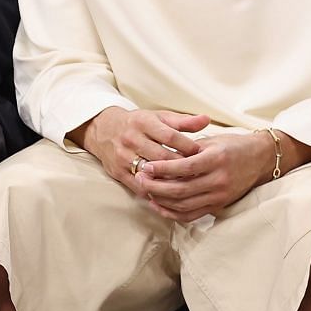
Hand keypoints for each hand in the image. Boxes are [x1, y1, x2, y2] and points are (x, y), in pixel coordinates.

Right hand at [75, 107, 207, 189]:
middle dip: (182, 167)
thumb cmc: (138, 124)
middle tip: (198, 173)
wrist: (104, 130)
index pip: (171, 137)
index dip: (188, 147)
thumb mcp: (159, 117)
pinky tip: (168, 192)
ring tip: (186, 184)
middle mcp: (131, 139)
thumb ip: (183, 121)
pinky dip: (155, 191)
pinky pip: (140, 186)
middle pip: (162, 158)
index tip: (201, 154)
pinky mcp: (118, 172)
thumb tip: (206, 120)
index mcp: (144, 122)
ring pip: (151, 174)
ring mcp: (123, 157)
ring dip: (170, 181)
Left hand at [133, 133, 271, 222]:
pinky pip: (191, 215)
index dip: (161, 169)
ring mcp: (219, 196)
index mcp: (216, 159)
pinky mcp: (219, 206)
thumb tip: (159, 157)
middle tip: (138, 179)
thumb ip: (186, 150)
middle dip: (155, 186)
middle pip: (181, 190)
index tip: (145, 166)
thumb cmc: (232, 145)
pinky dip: (172, 213)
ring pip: (183, 205)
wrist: (260, 158)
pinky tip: (158, 205)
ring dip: (161, 200)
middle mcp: (219, 180)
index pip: (183, 167)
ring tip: (145, 191)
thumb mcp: (210, 141)